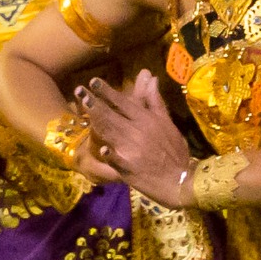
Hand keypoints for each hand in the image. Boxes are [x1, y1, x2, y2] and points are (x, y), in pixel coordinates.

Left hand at [69, 75, 197, 205]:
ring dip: (96, 120)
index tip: (93, 81)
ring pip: (111, 132)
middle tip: (79, 90)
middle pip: (112, 115)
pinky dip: (111, 154)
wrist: (181, 181)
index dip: (107, 92)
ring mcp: (133, 151)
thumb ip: (155, 102)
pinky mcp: (129, 169)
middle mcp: (138, 132)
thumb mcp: (168, 125)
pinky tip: (102, 149)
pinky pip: (117, 161)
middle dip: (94, 102)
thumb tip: (151, 78)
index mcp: (147, 121)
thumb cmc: (174, 152)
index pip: (124, 102)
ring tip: (82, 107)